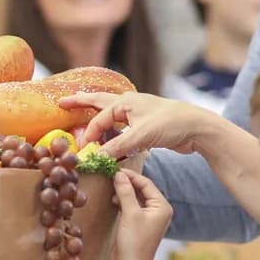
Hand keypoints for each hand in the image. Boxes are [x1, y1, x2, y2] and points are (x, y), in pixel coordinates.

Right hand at [59, 91, 216, 159]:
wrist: (197, 128)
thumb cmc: (170, 124)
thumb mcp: (141, 136)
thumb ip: (117, 147)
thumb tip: (95, 157)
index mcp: (126, 101)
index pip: (99, 118)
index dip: (89, 134)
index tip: (83, 150)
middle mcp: (130, 105)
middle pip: (99, 102)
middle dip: (81, 102)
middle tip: (63, 102)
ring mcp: (138, 115)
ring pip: (111, 116)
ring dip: (97, 118)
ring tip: (81, 114)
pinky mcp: (145, 127)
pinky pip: (123, 129)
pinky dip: (113, 134)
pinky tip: (110, 140)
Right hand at [110, 170, 172, 259]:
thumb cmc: (134, 242)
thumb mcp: (130, 213)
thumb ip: (125, 192)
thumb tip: (119, 174)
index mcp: (162, 206)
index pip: (146, 183)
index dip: (130, 176)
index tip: (115, 169)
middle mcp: (158, 210)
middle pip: (141, 189)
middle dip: (126, 183)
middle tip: (110, 175)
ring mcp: (149, 217)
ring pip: (135, 197)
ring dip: (123, 192)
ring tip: (111, 188)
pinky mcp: (139, 223)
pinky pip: (131, 206)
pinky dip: (122, 201)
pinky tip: (113, 200)